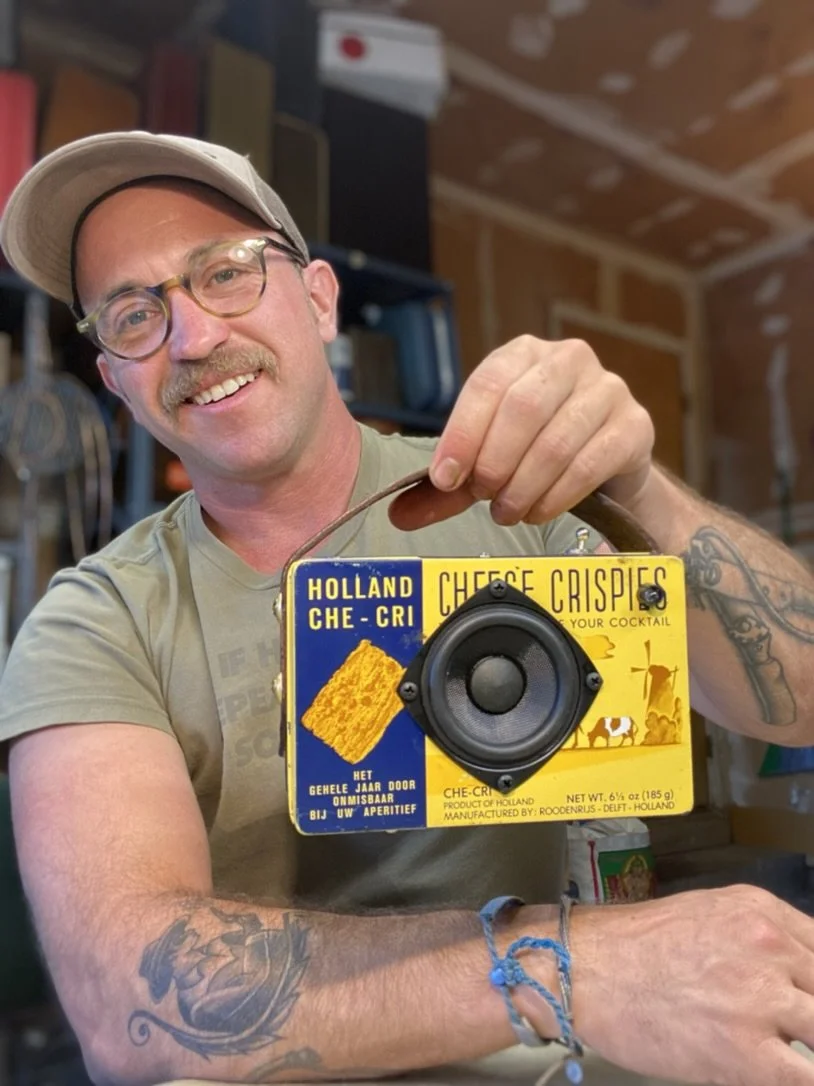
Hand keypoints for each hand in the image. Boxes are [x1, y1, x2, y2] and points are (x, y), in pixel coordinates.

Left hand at [389, 336, 654, 531]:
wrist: (608, 464)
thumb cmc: (537, 451)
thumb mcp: (487, 462)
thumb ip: (446, 486)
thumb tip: (398, 516)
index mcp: (523, 354)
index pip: (487, 384)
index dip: (462, 434)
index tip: (445, 478)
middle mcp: (568, 360)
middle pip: (523, 407)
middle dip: (496, 461)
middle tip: (483, 496)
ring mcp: (608, 389)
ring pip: (557, 439)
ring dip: (525, 485)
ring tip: (508, 512)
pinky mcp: (635, 425)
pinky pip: (592, 462)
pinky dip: (557, 495)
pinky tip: (539, 512)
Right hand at [562, 884, 813, 1083]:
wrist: (582, 969)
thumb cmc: (630, 946)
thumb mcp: (705, 916)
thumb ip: (758, 941)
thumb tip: (792, 979)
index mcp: (761, 911)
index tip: (806, 1001)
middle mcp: (770, 946)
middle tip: (797, 1028)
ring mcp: (763, 999)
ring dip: (808, 1043)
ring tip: (785, 1050)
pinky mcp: (746, 1053)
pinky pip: (804, 1078)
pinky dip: (799, 1077)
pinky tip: (780, 1074)